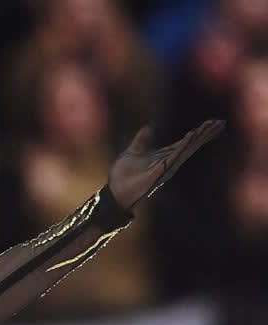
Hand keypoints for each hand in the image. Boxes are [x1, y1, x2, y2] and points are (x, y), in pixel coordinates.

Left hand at [108, 119, 224, 210]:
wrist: (114, 192)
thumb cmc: (122, 176)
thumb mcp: (133, 151)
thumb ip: (142, 139)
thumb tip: (149, 126)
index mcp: (164, 157)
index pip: (185, 143)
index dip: (198, 133)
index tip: (211, 123)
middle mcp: (168, 162)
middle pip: (190, 145)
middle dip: (205, 134)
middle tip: (220, 122)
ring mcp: (165, 168)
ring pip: (186, 149)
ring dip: (198, 137)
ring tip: (211, 126)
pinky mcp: (158, 172)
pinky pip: (173, 157)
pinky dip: (182, 146)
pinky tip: (191, 136)